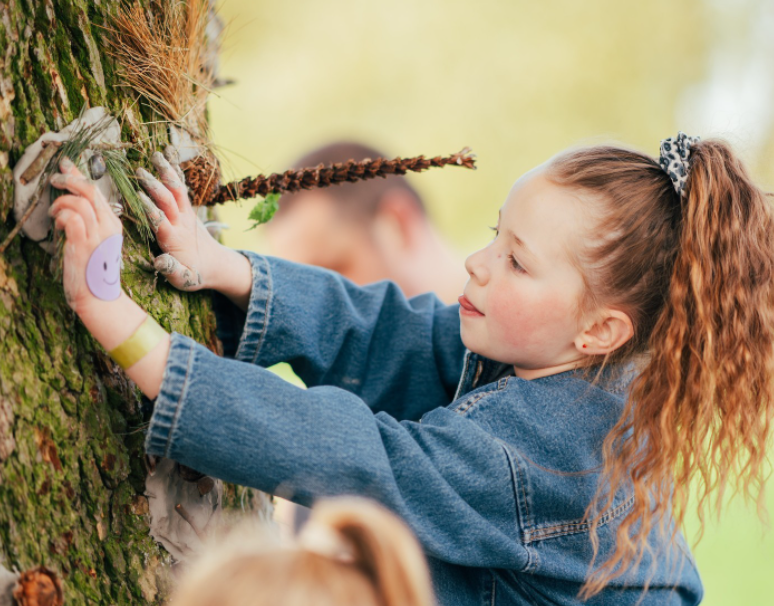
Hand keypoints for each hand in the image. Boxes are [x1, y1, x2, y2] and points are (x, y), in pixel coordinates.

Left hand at [49, 157, 123, 313]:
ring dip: (61, 203)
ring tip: (55, 214)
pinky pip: (71, 217)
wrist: (98, 295)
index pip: (97, 191)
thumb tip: (74, 207)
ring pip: (79, 202)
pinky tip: (58, 226)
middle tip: (55, 180)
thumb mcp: (97, 242)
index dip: (79, 174)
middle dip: (69, 180)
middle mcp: (108, 226)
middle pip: (90, 190)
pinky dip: (61, 216)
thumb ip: (90, 224)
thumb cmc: (94, 270)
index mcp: (113, 223)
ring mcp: (97, 235)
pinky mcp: (83, 243)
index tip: (66, 164)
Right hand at [136, 149, 222, 291]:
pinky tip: (168, 155)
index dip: (149, 208)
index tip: (137, 195)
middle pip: (168, 201)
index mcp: (175, 239)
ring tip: (156, 154)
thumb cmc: (196, 274)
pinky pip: (181, 188)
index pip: (161, 220)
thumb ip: (172, 270)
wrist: (217, 265)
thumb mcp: (184, 279)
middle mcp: (182, 223)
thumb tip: (159, 262)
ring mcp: (187, 214)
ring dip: (167, 172)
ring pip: (177, 190)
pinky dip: (175, 171)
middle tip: (139, 171)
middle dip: (154, 186)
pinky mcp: (189, 209)